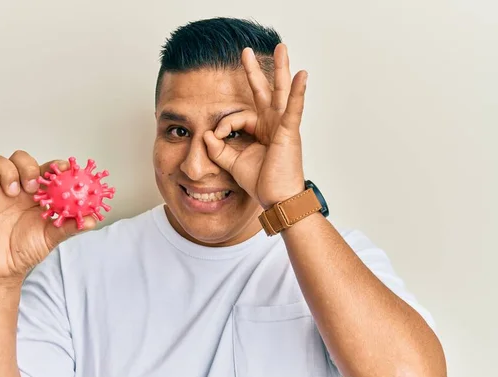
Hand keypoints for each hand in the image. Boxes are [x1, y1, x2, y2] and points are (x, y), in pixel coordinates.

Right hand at [0, 150, 97, 280]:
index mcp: (36, 193)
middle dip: (28, 166)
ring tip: (13, 192)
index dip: (55, 165)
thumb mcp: (51, 238)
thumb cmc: (26, 251)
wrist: (1, 271)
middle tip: (32, 186)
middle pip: (20, 159)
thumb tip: (93, 220)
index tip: (65, 168)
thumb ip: (70, 227)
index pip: (45, 169)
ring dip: (7, 171)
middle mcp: (15, 187)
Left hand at [204, 44, 307, 208]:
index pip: (238, 116)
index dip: (223, 124)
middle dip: (254, 70)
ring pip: (281, 91)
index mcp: (260, 130)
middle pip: (264, 91)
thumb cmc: (261, 182)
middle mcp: (272, 124)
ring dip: (280, 68)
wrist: (277, 199)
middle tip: (246, 51)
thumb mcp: (233, 162)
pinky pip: (294, 108)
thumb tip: (205, 133)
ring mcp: (282, 126)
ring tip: (281, 47)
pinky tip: (302, 75)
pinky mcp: (289, 132)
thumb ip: (218, 148)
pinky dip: (298, 91)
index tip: (213, 138)